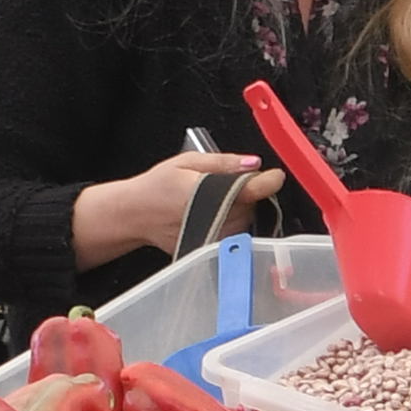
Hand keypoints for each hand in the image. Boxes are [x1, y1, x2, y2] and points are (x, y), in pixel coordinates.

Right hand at [77, 138, 253, 260]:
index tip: (275, 176)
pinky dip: (234, 223)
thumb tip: (253, 163)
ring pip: (246, 222)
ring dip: (242, 209)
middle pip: (251, 206)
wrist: (135, 215)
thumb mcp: (187, 162)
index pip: (249, 190)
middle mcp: (212, 219)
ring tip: (219, 199)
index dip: (267, 182)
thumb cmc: (157, 186)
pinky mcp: (210, 248)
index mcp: (207, 194)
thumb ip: (223, 163)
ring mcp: (212, 238)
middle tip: (230, 183)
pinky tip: (217, 214)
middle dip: (248, 192)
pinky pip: (235, 234)